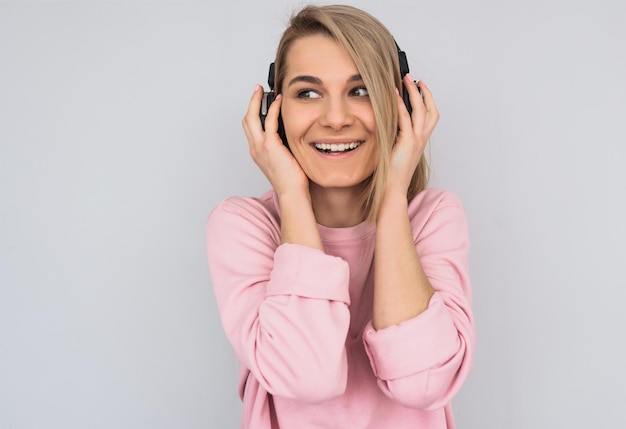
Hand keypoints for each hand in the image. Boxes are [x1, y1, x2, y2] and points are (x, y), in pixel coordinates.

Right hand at [242, 85, 308, 196]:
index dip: (252, 113)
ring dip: (257, 101)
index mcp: (257, 152)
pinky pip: (270, 121)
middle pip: (246, 120)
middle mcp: (255, 148)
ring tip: (263, 91)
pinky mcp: (270, 145)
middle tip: (257, 90)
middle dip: (251, 102)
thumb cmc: (291, 181)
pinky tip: (279, 102)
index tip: (258, 101)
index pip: (250, 128)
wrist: (291, 192)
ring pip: (252, 118)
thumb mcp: (284, 159)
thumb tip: (291, 132)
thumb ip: (283, 145)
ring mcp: (261, 147)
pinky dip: (274, 109)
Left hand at [388, 75, 438, 192]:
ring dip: (414, 92)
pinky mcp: (408, 143)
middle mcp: (422, 139)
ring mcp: (416, 141)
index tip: (419, 86)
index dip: (427, 100)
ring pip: (422, 111)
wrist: (393, 188)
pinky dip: (401, 104)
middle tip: (414, 78)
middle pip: (431, 110)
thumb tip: (386, 120)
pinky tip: (394, 94)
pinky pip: (406, 118)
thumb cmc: (391, 173)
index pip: (430, 116)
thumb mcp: (395, 149)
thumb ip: (395, 135)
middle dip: (424, 92)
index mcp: (420, 141)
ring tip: (406, 80)